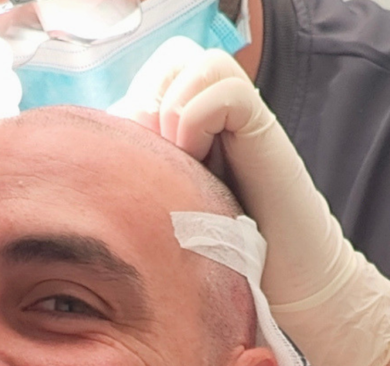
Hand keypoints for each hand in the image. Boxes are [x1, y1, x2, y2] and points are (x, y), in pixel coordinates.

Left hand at [112, 38, 389, 365]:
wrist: (287, 285)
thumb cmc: (226, 260)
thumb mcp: (168, 212)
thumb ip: (143, 174)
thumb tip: (102, 152)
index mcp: (194, 126)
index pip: (153, 73)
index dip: (136, 104)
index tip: (141, 161)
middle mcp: (219, 113)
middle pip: (173, 57)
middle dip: (152, 98)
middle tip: (158, 151)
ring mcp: (242, 119)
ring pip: (197, 62)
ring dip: (174, 107)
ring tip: (180, 156)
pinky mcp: (263, 130)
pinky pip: (223, 89)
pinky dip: (198, 119)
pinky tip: (198, 159)